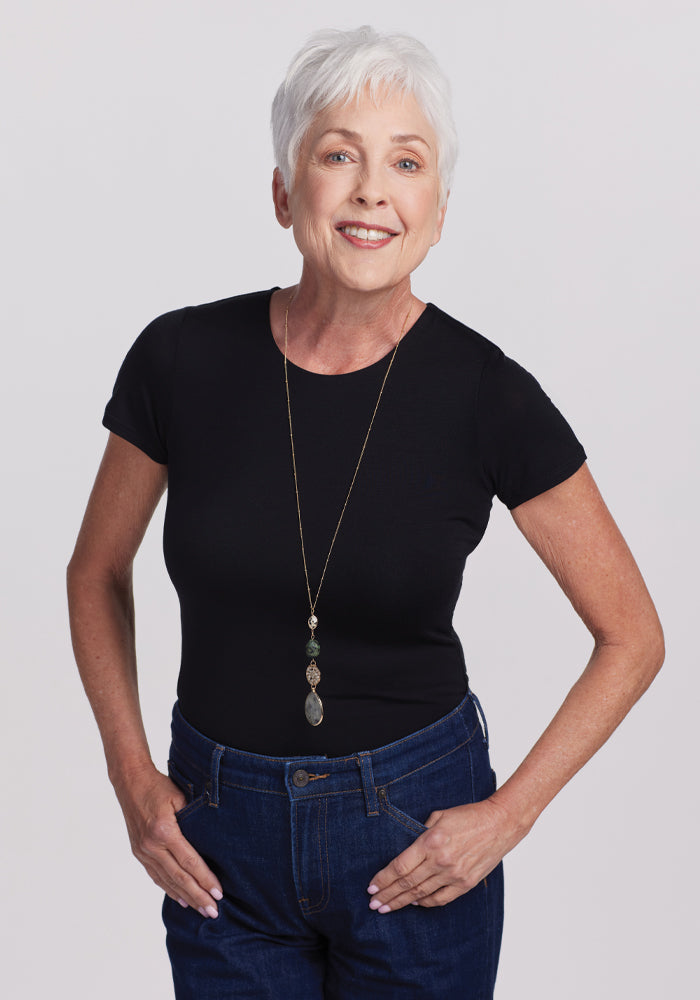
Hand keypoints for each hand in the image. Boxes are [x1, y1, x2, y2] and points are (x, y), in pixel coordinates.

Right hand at [114, 767, 222, 917]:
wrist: (130, 782)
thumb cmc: (159, 786)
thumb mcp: (180, 797)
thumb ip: (193, 820)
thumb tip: (212, 841)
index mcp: (164, 831)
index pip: (190, 862)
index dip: (205, 879)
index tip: (219, 894)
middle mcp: (152, 846)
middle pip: (179, 877)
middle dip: (198, 896)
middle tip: (214, 912)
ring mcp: (143, 851)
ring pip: (167, 881)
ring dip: (186, 897)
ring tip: (202, 910)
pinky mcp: (139, 853)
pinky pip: (156, 876)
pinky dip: (170, 889)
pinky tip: (181, 899)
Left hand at [367, 797, 518, 912]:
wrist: (499, 824)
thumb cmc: (468, 816)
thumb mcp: (439, 815)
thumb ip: (420, 831)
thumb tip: (406, 847)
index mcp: (431, 841)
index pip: (400, 866)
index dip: (383, 879)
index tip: (371, 887)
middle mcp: (441, 861)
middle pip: (407, 883)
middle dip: (388, 895)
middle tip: (373, 904)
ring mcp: (454, 875)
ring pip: (421, 894)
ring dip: (402, 902)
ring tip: (387, 908)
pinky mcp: (466, 884)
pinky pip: (440, 899)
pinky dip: (425, 903)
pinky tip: (414, 903)